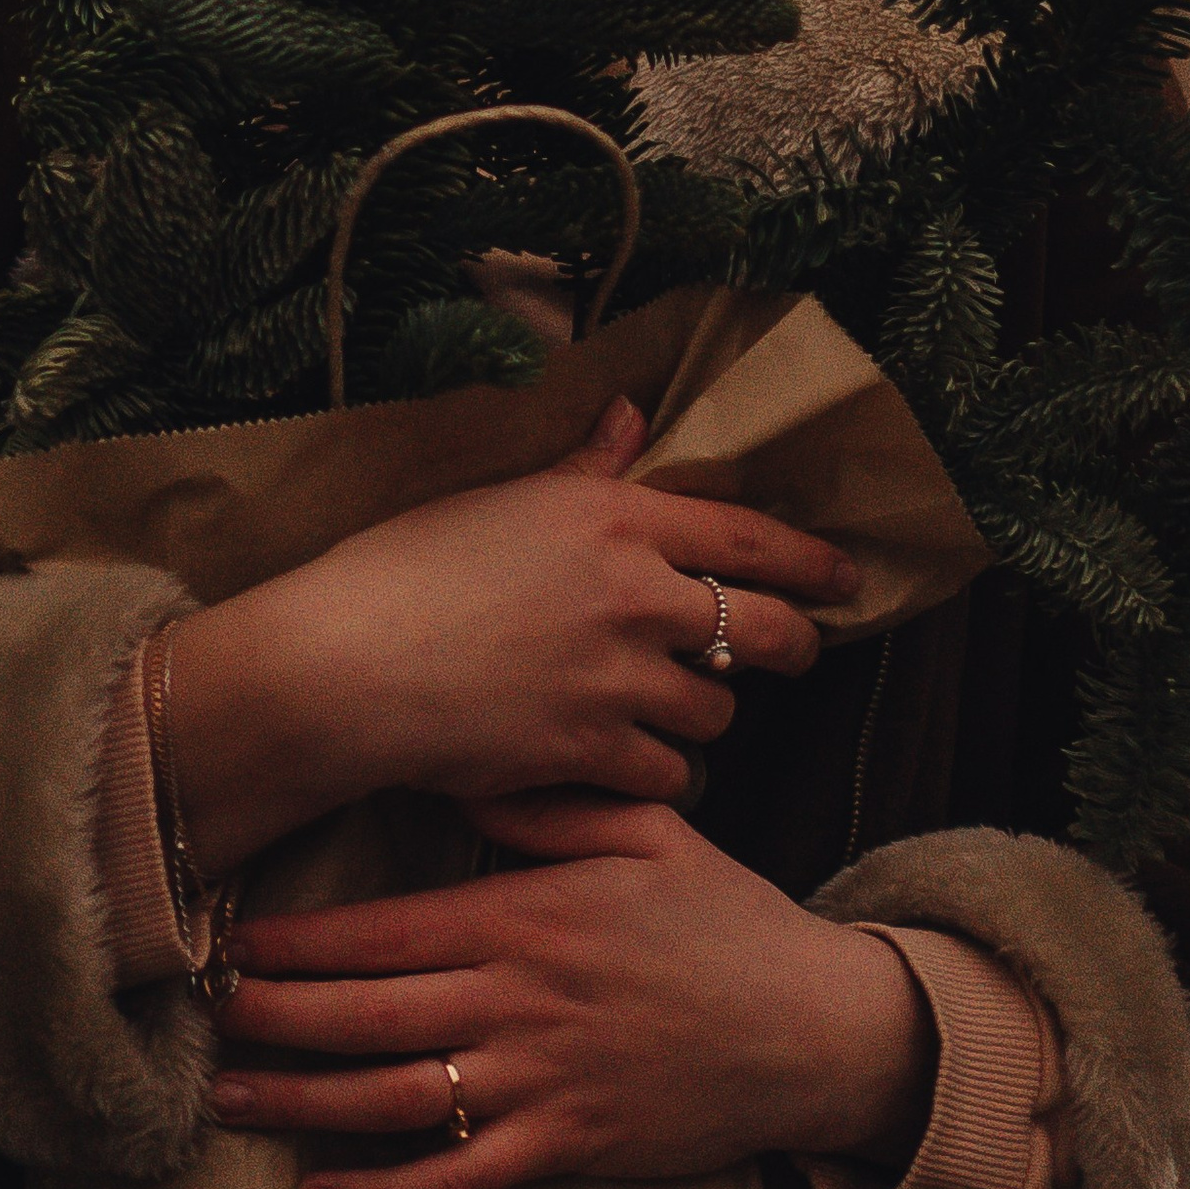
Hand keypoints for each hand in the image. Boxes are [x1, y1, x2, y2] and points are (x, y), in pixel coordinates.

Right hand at [160, 399, 854, 873]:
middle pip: (764, 629)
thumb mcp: (498, 497)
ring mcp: (619, 680)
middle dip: (794, 644)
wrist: (345, 667)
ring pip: (717, 710)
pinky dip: (662, 772)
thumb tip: (630, 414)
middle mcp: (635, 595)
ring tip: (677, 707)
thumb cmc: (404, 568)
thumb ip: (582, 469)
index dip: (810, 559)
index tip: (844, 575)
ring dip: (707, 712)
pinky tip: (633, 762)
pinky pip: (670, 774)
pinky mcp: (593, 754)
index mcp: (616, 518)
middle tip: (797, 650)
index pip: (748, 534)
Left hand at [210, 791, 937, 1188]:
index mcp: (529, 916)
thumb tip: (472, 778)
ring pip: (391, 1100)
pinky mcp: (566, 1149)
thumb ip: (554, 805)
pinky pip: (454, 1180)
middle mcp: (519, 1000)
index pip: (385, 932)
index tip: (232, 945)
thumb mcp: (649, 830)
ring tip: (227, 1098)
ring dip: (299, 1104)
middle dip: (272, 1019)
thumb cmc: (725, 921)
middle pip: (365, 1017)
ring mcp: (540, 1081)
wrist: (809, 1026)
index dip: (298, 944)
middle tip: (201, 1019)